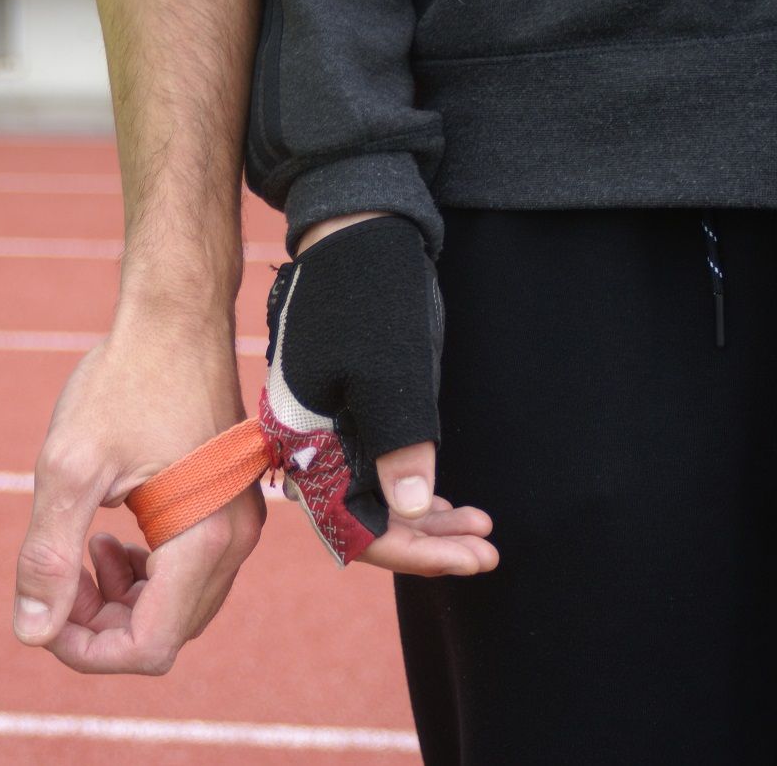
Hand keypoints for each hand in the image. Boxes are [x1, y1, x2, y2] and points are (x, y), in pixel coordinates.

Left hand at [15, 319, 264, 673]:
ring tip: (80, 553)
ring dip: (118, 600)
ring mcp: (235, 527)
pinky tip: (108, 537)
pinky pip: (185, 574)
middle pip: (164, 633)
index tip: (44, 614)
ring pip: (174, 607)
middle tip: (54, 577)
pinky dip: (142, 574)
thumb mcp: (71, 466)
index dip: (87, 651)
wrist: (175, 320)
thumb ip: (48, 554)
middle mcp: (233, 544)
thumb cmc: (126, 380)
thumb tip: (33, 631)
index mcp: (203, 541)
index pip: (150, 647)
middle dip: (99, 624)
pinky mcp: (225, 509)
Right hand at [263, 213, 497, 573]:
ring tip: (480, 533)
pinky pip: (376, 471)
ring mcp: (331, 428)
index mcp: (305, 438)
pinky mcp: (351, 412)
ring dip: (426, 522)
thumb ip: (397, 443)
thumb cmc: (370, 296)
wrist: (359, 232)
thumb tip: (411, 510)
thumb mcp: (390, 371)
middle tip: (488, 555)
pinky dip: (414, 492)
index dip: (411, 552)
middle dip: (426, 544)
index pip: (351, 525)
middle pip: (364, 519)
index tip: (470, 561)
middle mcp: (311, 443)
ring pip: (374, 498)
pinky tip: (448, 504)